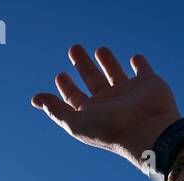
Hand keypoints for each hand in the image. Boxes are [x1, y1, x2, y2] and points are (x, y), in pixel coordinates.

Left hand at [32, 44, 180, 171]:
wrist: (147, 129)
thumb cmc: (110, 129)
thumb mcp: (76, 121)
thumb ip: (56, 109)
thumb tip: (35, 99)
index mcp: (92, 113)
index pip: (75, 98)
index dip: (66, 87)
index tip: (60, 75)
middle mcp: (110, 103)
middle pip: (92, 80)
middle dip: (82, 65)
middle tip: (74, 48)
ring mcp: (129, 93)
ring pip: (115, 73)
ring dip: (107, 61)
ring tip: (99, 49)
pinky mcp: (148, 84)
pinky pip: (143, 70)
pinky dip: (139, 64)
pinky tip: (134, 58)